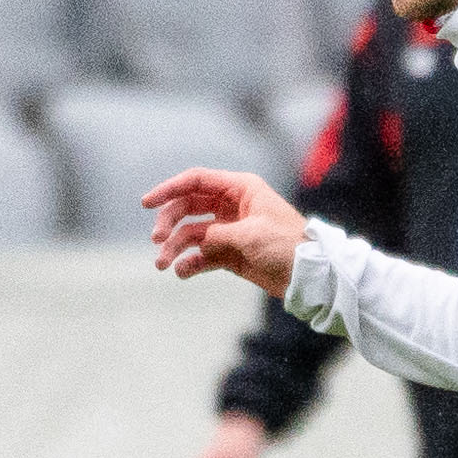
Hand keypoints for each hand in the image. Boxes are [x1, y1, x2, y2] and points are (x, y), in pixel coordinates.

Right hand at [139, 167, 308, 297]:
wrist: (309, 276)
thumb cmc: (287, 246)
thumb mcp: (250, 235)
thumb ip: (217, 234)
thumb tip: (196, 242)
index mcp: (240, 189)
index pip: (196, 181)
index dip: (169, 189)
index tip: (147, 203)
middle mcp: (232, 206)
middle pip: (188, 207)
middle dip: (169, 223)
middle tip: (157, 242)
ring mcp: (229, 230)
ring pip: (191, 234)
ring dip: (174, 248)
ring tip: (162, 265)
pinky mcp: (229, 254)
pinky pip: (201, 256)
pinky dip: (189, 264)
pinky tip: (182, 272)